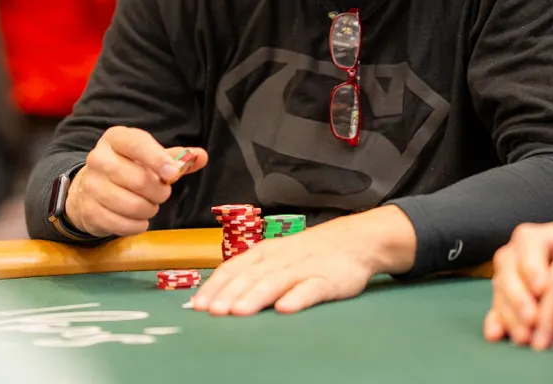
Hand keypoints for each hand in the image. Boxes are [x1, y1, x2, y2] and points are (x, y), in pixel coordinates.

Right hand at [64, 126, 206, 237]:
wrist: (88, 188)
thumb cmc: (127, 169)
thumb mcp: (149, 158)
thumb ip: (176, 158)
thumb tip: (201, 156)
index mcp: (115, 139)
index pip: (136, 143)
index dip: (157, 158)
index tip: (172, 173)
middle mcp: (98, 158)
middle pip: (139, 180)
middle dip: (159, 192)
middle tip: (162, 193)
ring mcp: (90, 185)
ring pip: (132, 205)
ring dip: (149, 209)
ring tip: (148, 205)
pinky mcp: (88, 211)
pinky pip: (123, 224)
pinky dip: (137, 225)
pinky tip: (137, 218)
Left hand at [189, 205, 416, 316]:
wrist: (354, 240)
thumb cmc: (308, 253)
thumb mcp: (276, 257)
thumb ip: (251, 275)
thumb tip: (218, 297)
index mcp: (264, 253)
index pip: (233, 268)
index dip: (215, 286)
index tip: (198, 305)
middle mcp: (279, 258)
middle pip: (250, 276)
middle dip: (229, 294)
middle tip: (213, 312)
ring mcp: (303, 268)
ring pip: (275, 282)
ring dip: (255, 296)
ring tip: (239, 311)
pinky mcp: (328, 279)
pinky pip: (311, 288)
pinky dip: (297, 298)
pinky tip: (285, 309)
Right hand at [485, 201, 552, 346]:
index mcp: (532, 238)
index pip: (526, 245)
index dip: (532, 267)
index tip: (542, 288)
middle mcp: (513, 255)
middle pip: (507, 271)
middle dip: (518, 297)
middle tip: (532, 318)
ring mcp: (504, 278)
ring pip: (500, 292)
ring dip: (510, 314)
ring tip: (524, 336)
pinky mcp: (502, 298)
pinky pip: (493, 309)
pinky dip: (494, 322)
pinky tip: (495, 335)